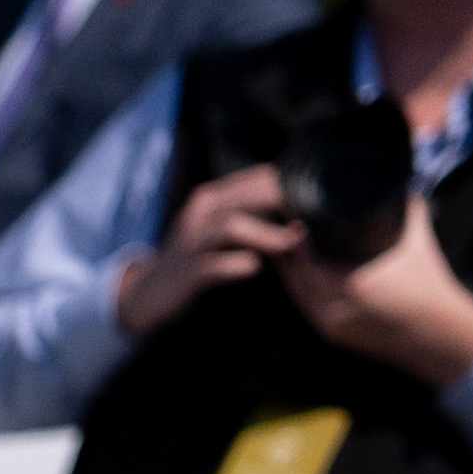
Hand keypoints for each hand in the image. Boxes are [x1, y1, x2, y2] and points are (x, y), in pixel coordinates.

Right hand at [116, 161, 301, 340]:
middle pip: (247, 197)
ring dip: (265, 233)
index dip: (291, 184)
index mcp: (213, 199)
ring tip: (294, 241)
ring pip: (229, 227)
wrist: (147, 294)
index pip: (257, 179)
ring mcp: (191, 244)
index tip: (324, 195)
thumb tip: (296, 207)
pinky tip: (255, 268)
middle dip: (283, 202)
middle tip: (318, 213)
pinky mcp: (185, 273)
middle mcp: (201, 214)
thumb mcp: (219, 230)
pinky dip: (235, 265)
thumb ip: (251, 215)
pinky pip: (212, 266)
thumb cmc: (194, 261)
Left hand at [285, 194, 472, 385]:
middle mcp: (333, 309)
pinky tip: (302, 275)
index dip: (295, 239)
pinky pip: (307, 308)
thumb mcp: (417, 241)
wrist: (439, 336)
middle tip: (287, 231)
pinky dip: (302, 290)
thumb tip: (398, 180)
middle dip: (287, 254)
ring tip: (289, 249)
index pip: (304, 260)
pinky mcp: (333, 336)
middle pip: (294, 278)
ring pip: (297, 295)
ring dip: (292, 273)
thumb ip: (405, 208)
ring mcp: (330, 326)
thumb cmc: (431, 285)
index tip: (296, 221)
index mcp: (351, 284)